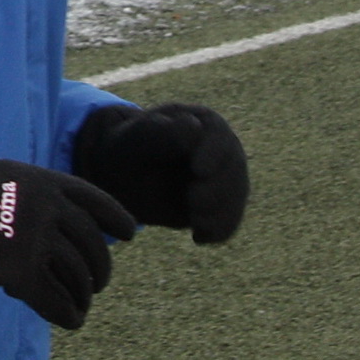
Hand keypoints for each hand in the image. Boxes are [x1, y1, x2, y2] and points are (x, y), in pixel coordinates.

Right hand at [0, 148, 136, 328]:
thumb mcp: (0, 176)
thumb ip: (33, 194)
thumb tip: (60, 219)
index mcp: (42, 180)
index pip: (95, 199)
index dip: (117, 218)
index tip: (130, 235)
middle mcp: (46, 206)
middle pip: (92, 243)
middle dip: (100, 268)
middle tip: (98, 284)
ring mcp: (34, 238)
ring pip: (78, 275)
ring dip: (83, 295)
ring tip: (80, 305)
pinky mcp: (19, 271)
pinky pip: (56, 299)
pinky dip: (67, 313)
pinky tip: (69, 320)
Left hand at [72, 102, 248, 244]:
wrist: (123, 176)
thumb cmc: (128, 150)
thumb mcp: (136, 140)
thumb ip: (160, 133)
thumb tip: (194, 127)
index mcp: (201, 122)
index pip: (218, 134)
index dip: (213, 152)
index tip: (198, 170)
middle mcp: (220, 147)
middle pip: (234, 167)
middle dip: (218, 188)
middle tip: (194, 203)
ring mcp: (224, 176)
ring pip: (236, 195)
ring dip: (221, 212)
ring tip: (196, 222)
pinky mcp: (220, 203)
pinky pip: (230, 219)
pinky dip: (220, 230)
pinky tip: (199, 237)